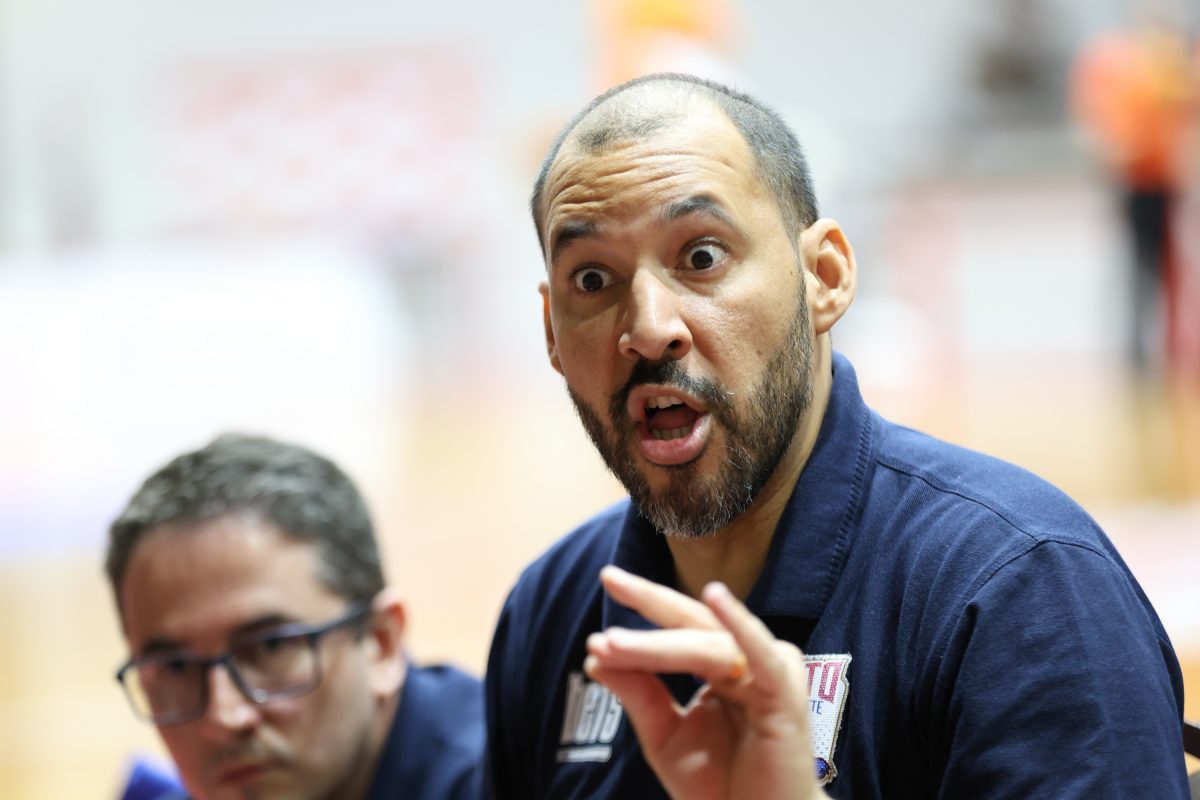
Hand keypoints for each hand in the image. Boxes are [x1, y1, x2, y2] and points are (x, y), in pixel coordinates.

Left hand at [584, 566, 827, 799]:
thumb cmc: (718, 786)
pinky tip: (715, 598)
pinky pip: (761, 655)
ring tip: (615, 641)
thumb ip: (637, 693)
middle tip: (610, 578)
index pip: (678, 627)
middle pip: (692, 624)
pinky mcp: (785, 696)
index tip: (605, 582)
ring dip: (660, 643)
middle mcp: (747, 661)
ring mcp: (770, 674)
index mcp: (722, 665)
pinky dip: (739, 624)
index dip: (643, 607)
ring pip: (708, 645)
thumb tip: (595, 654)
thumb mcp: (663, 735)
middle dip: (649, 600)